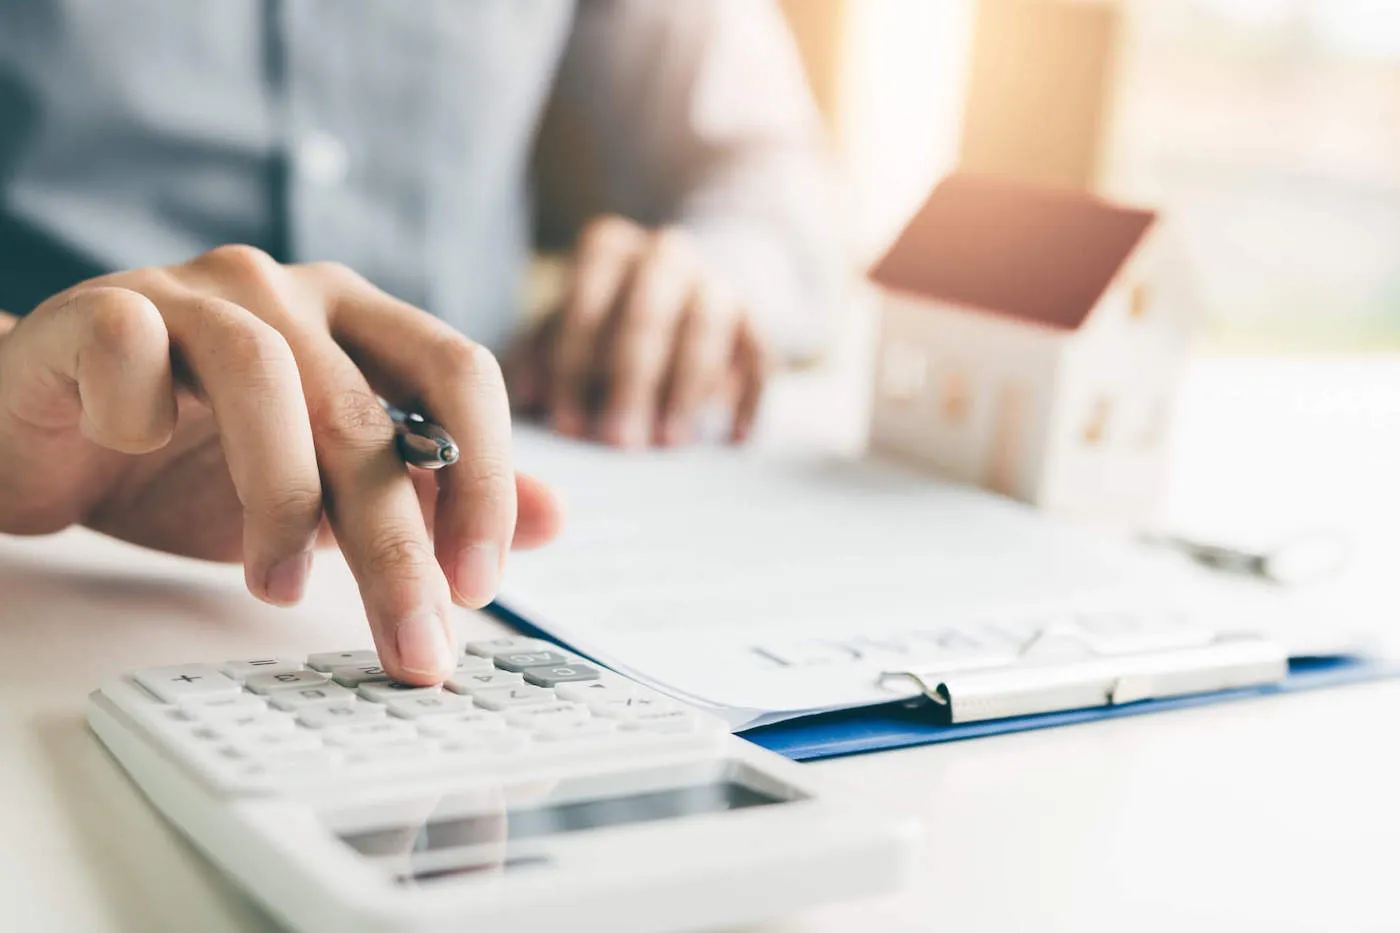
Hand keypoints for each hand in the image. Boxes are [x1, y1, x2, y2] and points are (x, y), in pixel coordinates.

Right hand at [0, 246, 562, 683]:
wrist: (53, 437)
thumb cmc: (198, 463)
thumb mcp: (333, 492)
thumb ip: (435, 496)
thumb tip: (555, 518)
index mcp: (359, 320)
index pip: (458, 373)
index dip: (483, 477)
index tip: (480, 586)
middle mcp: (288, 291)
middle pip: (365, 409)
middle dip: (396, 543)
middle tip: (413, 644)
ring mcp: (192, 292)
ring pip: (265, 378)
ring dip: (279, 500)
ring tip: (278, 588)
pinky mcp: (100, 308)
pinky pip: (133, 349)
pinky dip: (141, 415)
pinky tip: (135, 454)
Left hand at [506, 216, 768, 447]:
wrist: (684, 284)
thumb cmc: (607, 318)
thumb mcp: (566, 325)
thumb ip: (540, 355)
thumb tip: (526, 398)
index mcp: (608, 250)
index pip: (585, 304)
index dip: (573, 368)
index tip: (568, 427)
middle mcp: (664, 255)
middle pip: (647, 315)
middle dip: (632, 383)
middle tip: (620, 442)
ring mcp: (715, 282)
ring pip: (706, 329)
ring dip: (687, 389)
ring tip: (669, 443)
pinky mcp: (755, 317)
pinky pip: (759, 355)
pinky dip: (748, 397)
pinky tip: (733, 439)